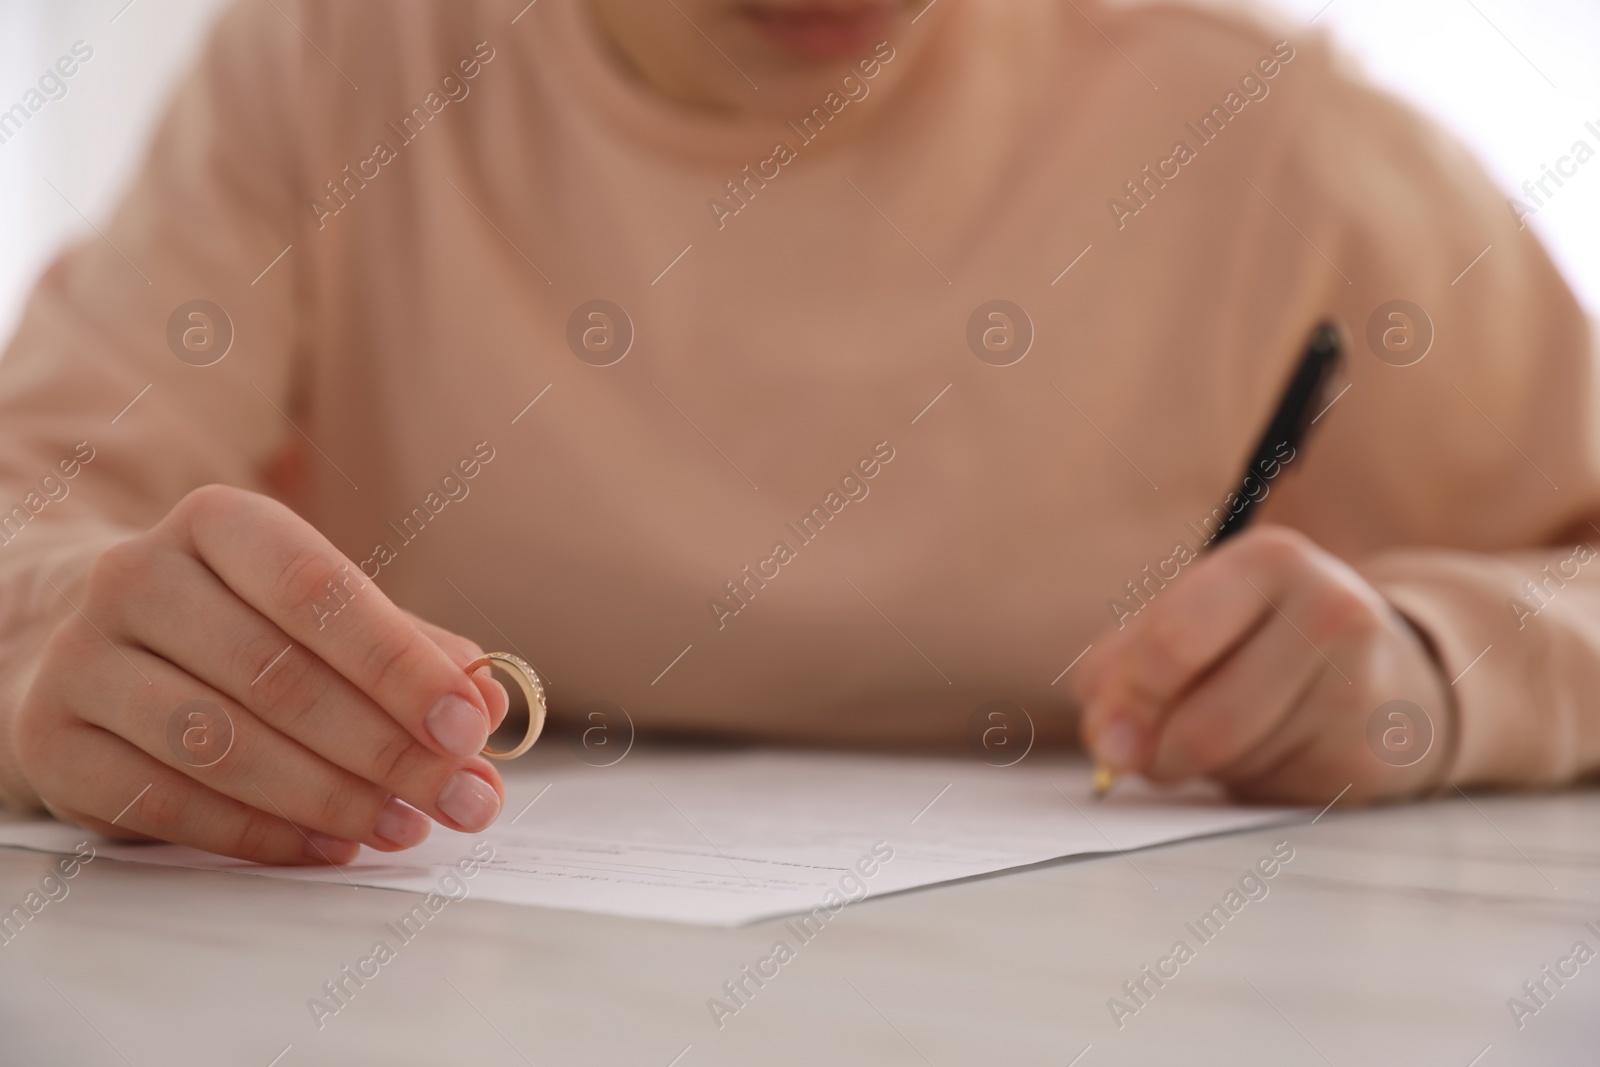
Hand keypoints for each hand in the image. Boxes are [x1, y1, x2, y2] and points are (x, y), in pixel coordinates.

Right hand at [9, 485, 509, 863]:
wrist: (97, 646)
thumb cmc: (242, 625)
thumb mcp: (322, 615)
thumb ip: (410, 652)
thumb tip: (491, 703)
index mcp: (217, 522)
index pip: (318, 589)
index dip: (400, 664)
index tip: (471, 726)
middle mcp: (135, 576)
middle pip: (276, 676)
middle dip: (386, 749)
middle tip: (462, 797)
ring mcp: (81, 661)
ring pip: (222, 745)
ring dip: (332, 799)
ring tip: (406, 827)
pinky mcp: (55, 745)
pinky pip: (169, 804)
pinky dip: (263, 835)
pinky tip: (331, 847)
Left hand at [1071, 526, 1451, 803]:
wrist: (1383, 677)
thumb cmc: (1255, 641)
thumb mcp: (1183, 621)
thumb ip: (1121, 669)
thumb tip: (1109, 740)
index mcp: (1270, 560)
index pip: (1172, 642)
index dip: (1127, 698)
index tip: (1105, 727)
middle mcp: (1329, 612)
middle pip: (1203, 722)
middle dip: (1154, 750)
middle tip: (1140, 751)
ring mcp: (1358, 689)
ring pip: (1230, 764)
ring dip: (1193, 767)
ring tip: (1212, 733)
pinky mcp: (1365, 759)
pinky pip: (1262, 791)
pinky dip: (1238, 783)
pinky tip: (1261, 751)